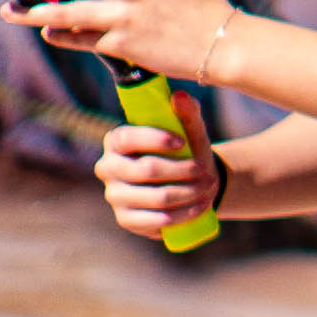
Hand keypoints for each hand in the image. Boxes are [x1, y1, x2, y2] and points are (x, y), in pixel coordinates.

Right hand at [93, 113, 220, 240]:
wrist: (192, 181)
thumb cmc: (187, 149)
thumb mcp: (190, 129)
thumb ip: (187, 113)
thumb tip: (179, 96)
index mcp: (117, 140)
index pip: (127, 138)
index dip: (156, 140)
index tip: (183, 142)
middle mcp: (108, 168)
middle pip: (146, 170)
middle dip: (183, 170)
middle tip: (206, 169)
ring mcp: (114, 195)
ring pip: (156, 196)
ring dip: (188, 193)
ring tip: (209, 186)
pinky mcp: (126, 219)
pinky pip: (155, 220)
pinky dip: (182, 214)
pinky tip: (200, 206)